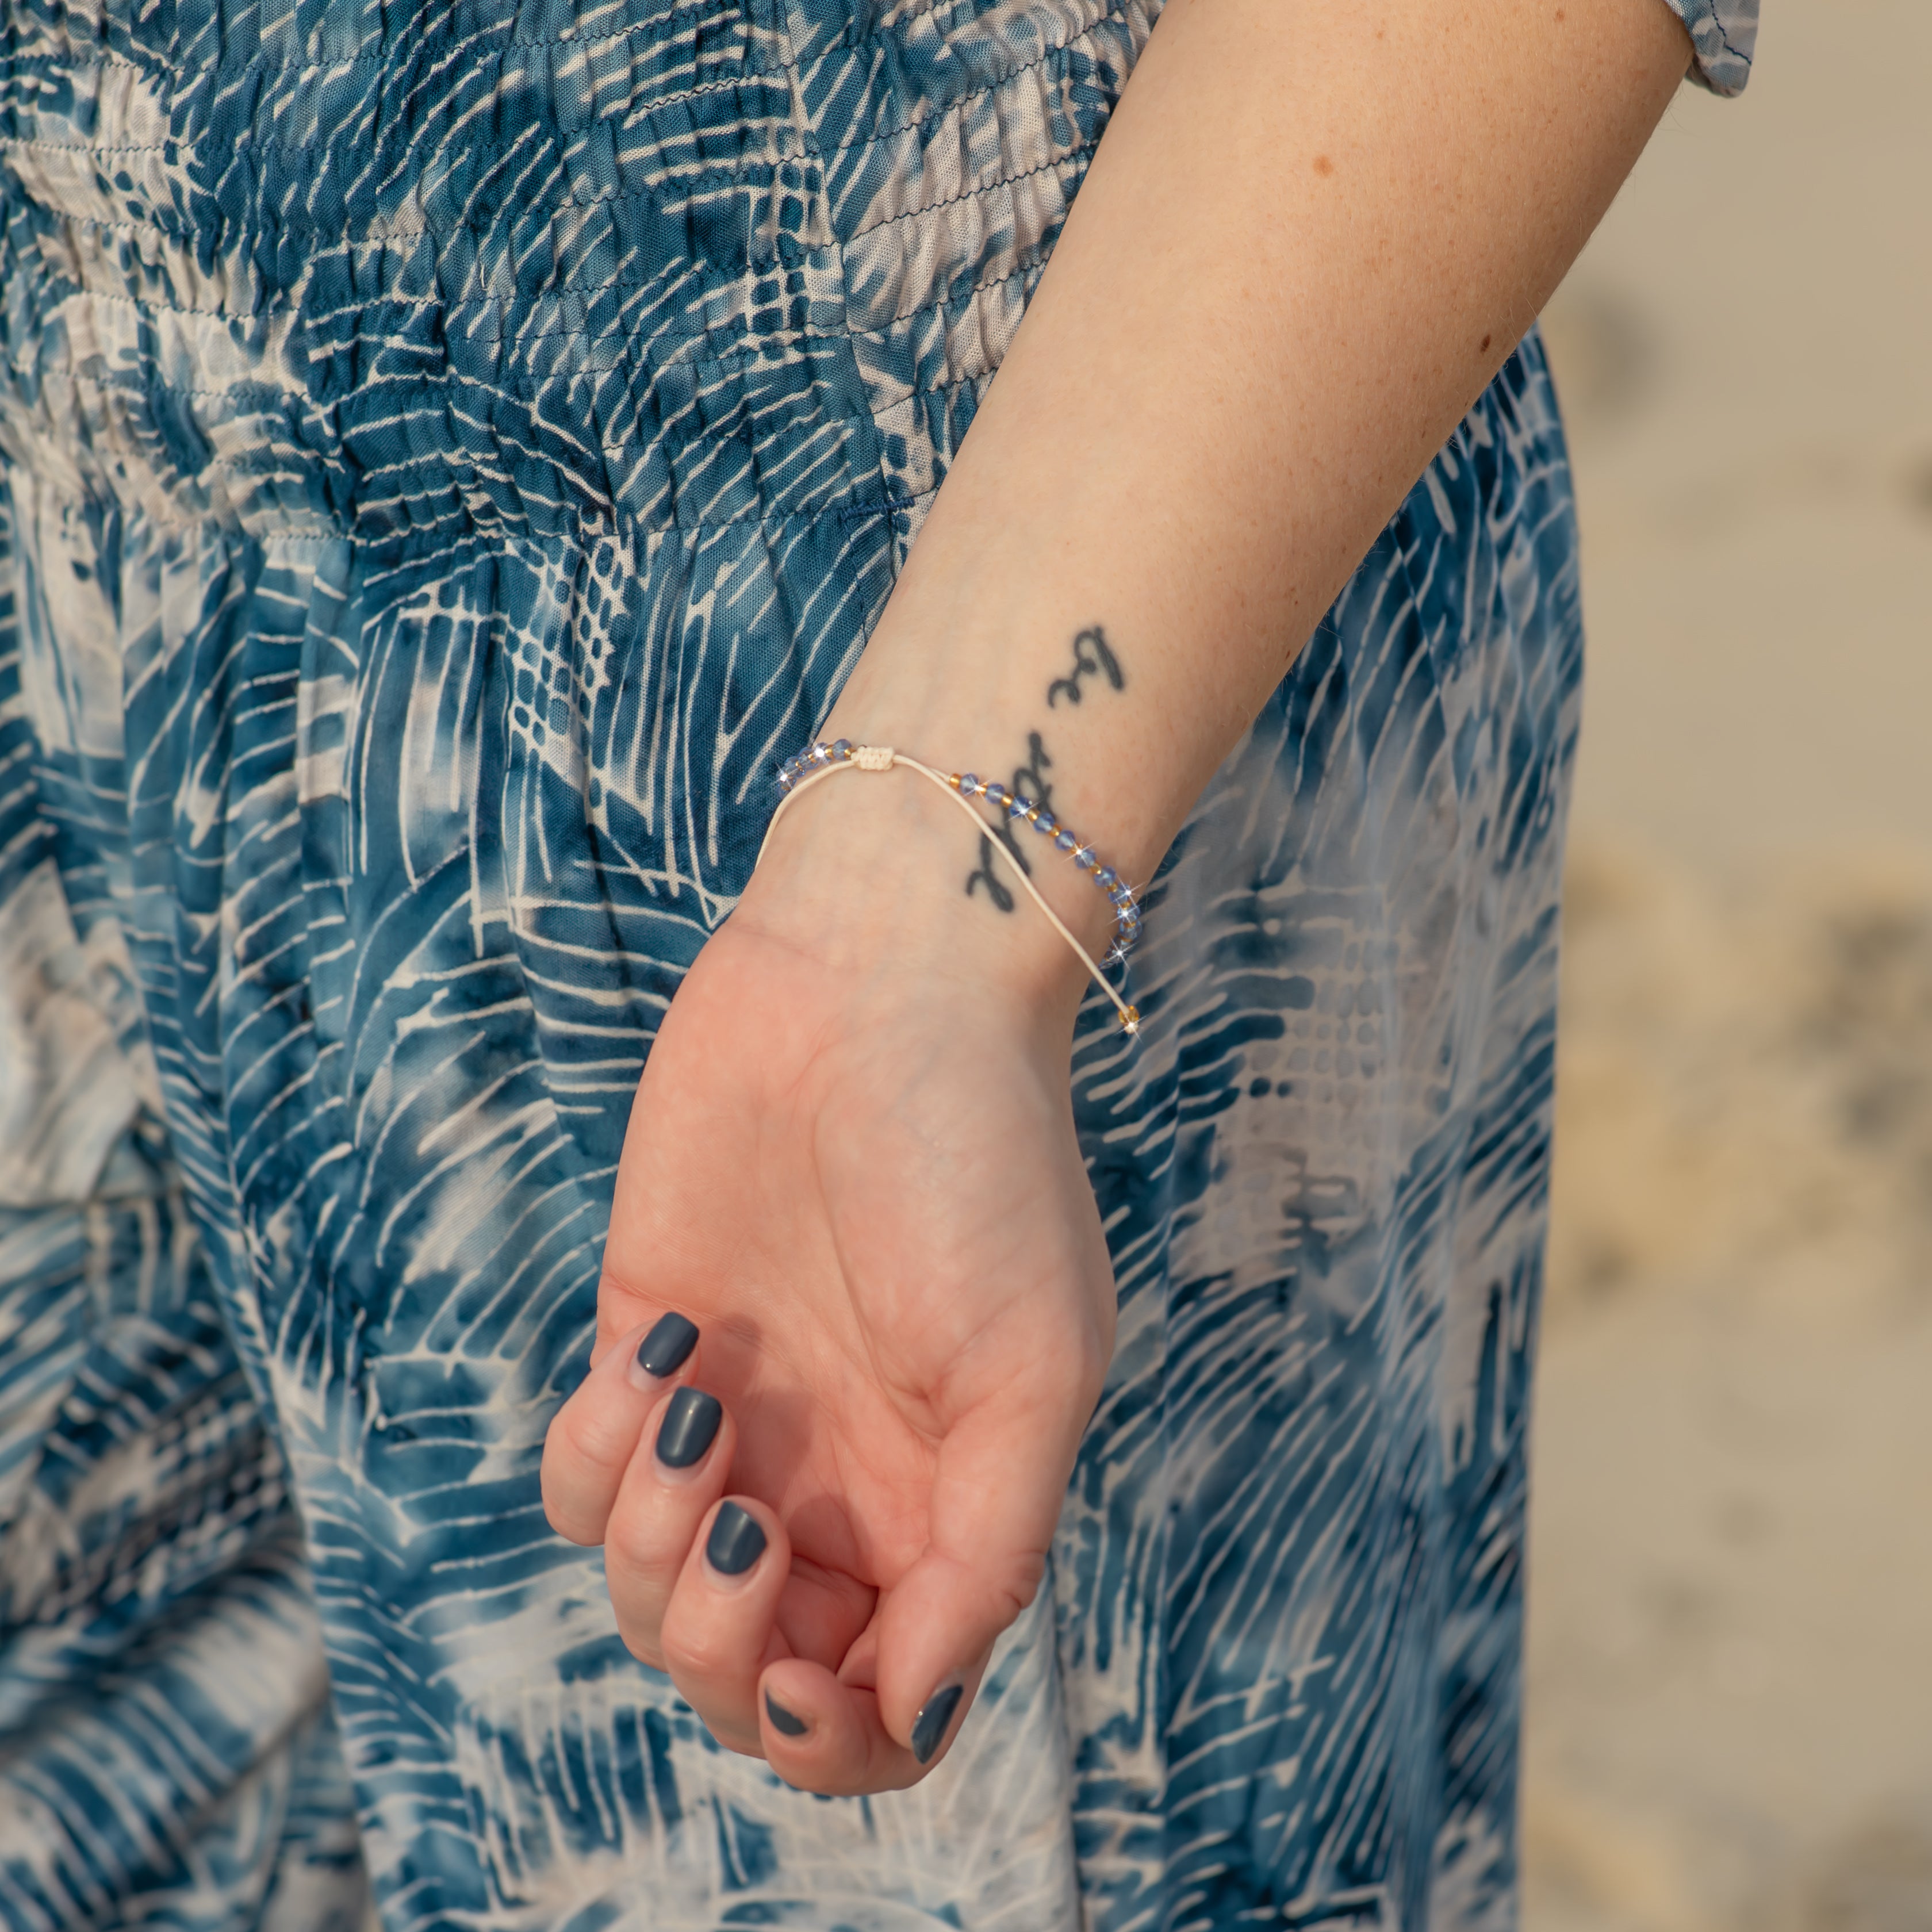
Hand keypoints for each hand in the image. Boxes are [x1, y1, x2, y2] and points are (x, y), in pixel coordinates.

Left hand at [539, 775, 1117, 1792]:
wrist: (878, 987)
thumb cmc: (981, 1163)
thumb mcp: (1032, 1365)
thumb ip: (986, 1553)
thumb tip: (915, 1718)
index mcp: (942, 1508)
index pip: (878, 1711)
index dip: (825, 1735)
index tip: (797, 1664)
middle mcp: (838, 1486)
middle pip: (742, 1675)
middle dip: (715, 1647)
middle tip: (737, 1531)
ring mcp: (738, 1425)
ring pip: (643, 1594)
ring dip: (648, 1542)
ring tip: (696, 1415)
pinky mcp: (648, 1351)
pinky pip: (578, 1481)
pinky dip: (593, 1451)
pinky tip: (662, 1352)